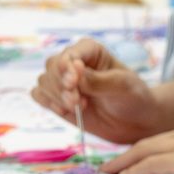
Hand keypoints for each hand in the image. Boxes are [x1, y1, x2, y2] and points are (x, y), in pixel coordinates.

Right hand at [29, 38, 173, 145]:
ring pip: (43, 81)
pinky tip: (65, 111)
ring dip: (56, 97)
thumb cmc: (134, 97)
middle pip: (51, 67)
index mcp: (90, 50)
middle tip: (80, 103)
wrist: (135, 122)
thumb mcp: (122, 86)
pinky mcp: (57, 98)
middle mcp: (73, 62)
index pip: (68, 54)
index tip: (74, 84)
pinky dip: (47, 103)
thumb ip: (98, 81)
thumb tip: (75, 75)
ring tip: (79, 107)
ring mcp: (64, 81)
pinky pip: (38, 95)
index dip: (67, 68)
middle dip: (62, 87)